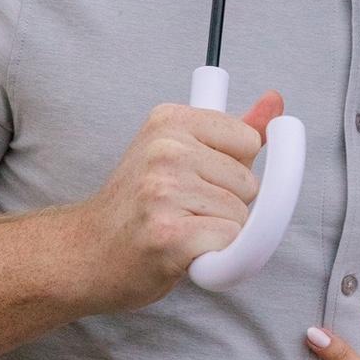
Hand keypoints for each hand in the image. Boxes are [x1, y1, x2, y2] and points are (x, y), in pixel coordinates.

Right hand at [76, 92, 282, 311]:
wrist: (84, 254)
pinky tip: (182, 253)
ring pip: (241, 215)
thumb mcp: (179, 153)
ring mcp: (163, 191)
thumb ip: (232, 131)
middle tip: (184, 212)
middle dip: (228, 204)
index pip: (247, 140)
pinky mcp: (169, 234)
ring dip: (220, 233)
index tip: (198, 181)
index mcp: (169, 120)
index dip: (232, 170)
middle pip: (249, 182)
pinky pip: (230, 243)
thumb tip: (276, 102)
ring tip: (180, 230)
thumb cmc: (136, 208)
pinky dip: (216, 257)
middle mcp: (165, 149)